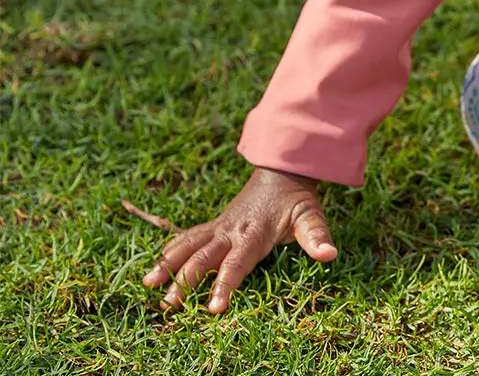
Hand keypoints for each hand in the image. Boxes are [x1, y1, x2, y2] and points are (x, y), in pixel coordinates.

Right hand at [141, 167, 336, 313]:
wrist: (282, 169)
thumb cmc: (296, 199)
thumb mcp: (310, 214)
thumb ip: (317, 235)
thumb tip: (330, 254)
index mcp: (254, 234)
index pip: (237, 264)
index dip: (225, 285)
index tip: (214, 308)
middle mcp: (231, 231)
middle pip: (204, 258)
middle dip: (185, 282)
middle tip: (169, 306)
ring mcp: (220, 227)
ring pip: (189, 245)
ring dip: (169, 264)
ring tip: (149, 284)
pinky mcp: (214, 225)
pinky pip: (188, 236)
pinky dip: (170, 250)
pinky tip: (155, 266)